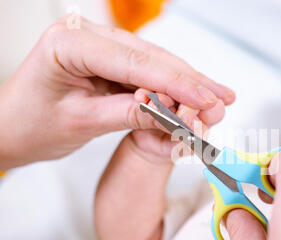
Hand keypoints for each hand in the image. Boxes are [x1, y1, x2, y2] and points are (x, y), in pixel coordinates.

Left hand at [0, 15, 233, 169]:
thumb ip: (126, 113)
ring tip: (217, 99)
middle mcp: (87, 36)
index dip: (176, 83)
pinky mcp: (110, 61)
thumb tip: (170, 114)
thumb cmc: (31, 123)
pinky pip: (148, 73)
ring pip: (155, 63)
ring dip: (187, 84)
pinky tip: (195, 95)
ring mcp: (100, 46)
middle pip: (151, 58)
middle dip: (190, 82)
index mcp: (68, 43)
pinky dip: (171, 88)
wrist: (12, 126)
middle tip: (222, 100)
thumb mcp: (80, 123)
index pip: (135, 62)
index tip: (206, 100)